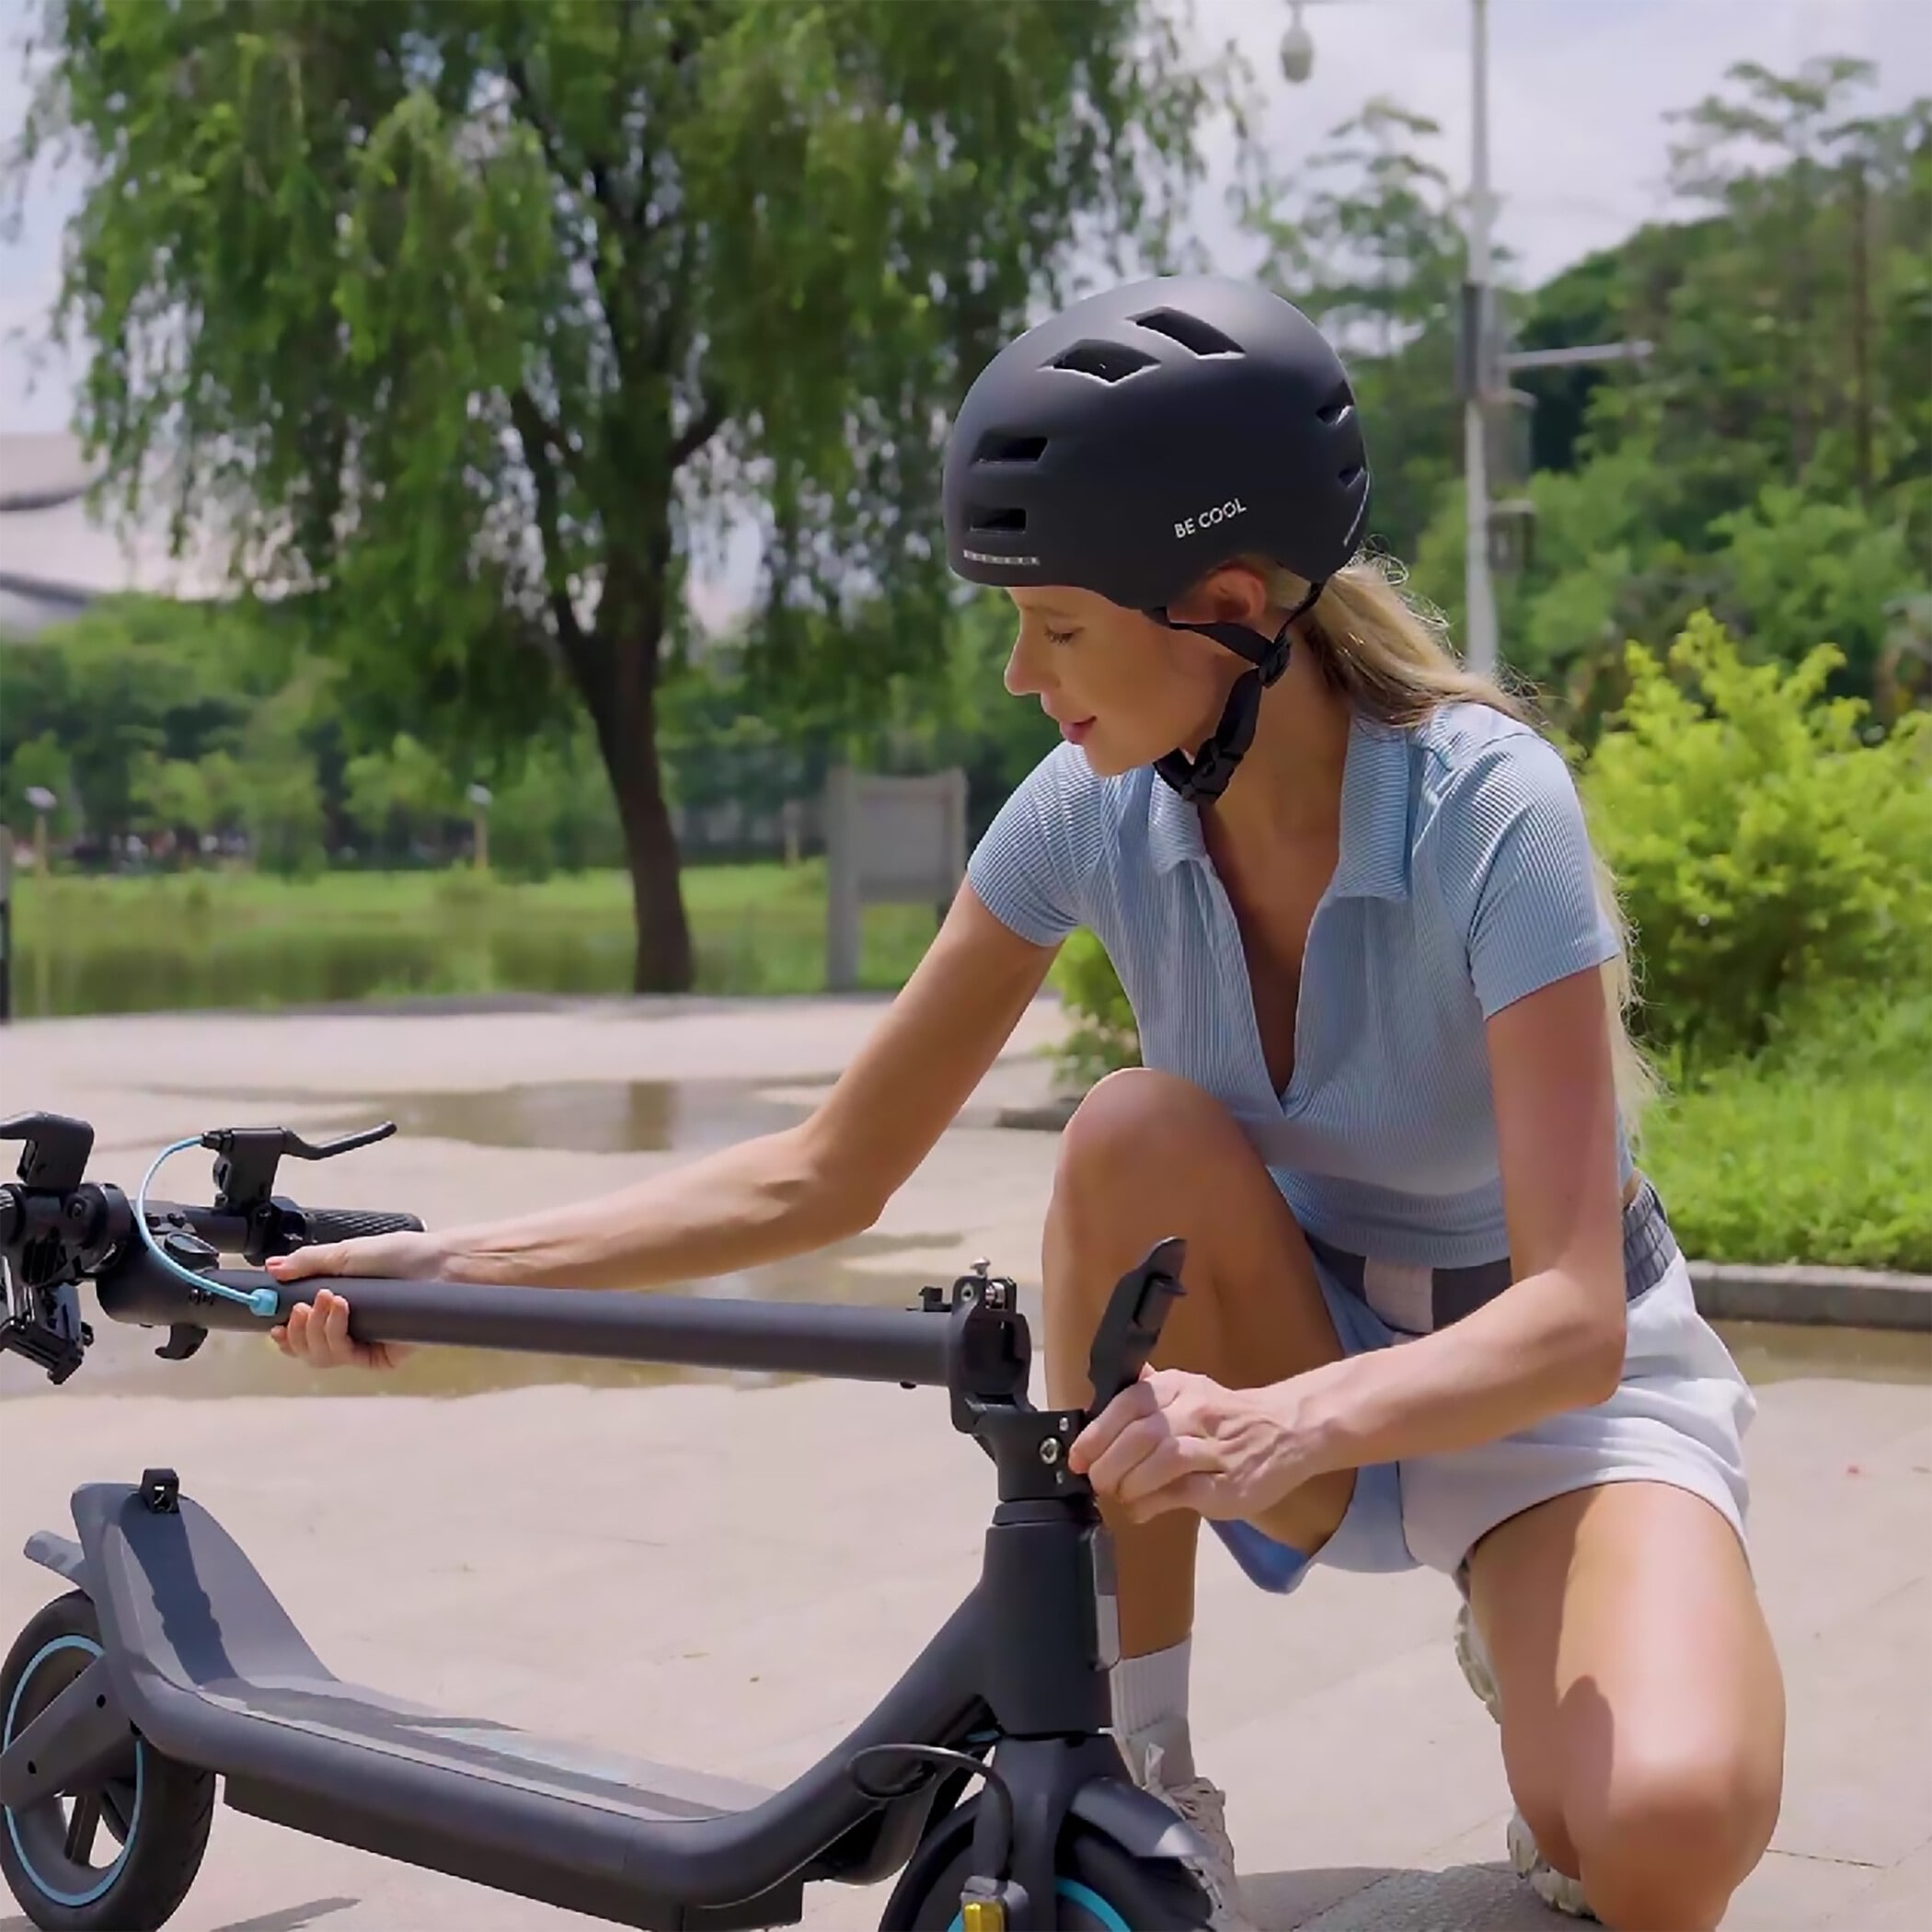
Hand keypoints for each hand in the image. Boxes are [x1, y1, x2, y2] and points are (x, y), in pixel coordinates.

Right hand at [263, 1228, 451, 1370]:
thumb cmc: (399, 1255)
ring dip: (315, 1329)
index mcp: (336, 1309)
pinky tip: (341, 1310)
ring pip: (322, 1356)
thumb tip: (271, 1269)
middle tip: (305, 1305)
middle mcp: (348, 1331)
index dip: (284, 1334)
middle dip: (298, 1330)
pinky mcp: (382, 1358)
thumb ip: (307, 1263)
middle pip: (306, 1350)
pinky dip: (335, 1335)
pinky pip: (346, 1358)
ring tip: (328, 1298)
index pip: (301, 1333)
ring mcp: (364, 1345)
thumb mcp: (346, 1254)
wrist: (437, 1264)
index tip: (273, 1323)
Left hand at [1068, 1365, 1318, 1524]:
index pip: (1127, 1404)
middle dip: (1108, 1464)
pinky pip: (1183, 1493)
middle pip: (1140, 1435)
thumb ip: (1147, 1394)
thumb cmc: (1228, 1416)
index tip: (1079, 1457)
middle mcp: (1195, 1412)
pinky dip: (1154, 1503)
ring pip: (1162, 1461)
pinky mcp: (1228, 1483)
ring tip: (1122, 1495)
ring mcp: (1214, 1448)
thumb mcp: (1187, 1390)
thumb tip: (1100, 1400)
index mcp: (1178, 1387)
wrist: (1287, 1430)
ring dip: (1131, 1484)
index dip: (1096, 1434)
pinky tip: (1142, 1509)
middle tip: (1098, 1482)